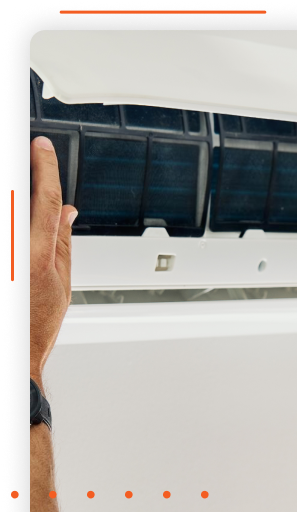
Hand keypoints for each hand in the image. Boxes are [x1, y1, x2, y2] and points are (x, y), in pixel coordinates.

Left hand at [30, 136, 75, 384]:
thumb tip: (66, 212)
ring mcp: (6, 255)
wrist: (11, 354)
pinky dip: (16, 224)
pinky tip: (22, 228)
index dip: (44, 168)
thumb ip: (64, 242)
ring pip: (11, 218)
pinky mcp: (3, 263)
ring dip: (18, 207)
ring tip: (25, 196)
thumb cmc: (36, 326)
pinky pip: (9, 235)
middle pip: (18, 203)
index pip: (44, 199)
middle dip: (26, 181)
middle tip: (27, 158)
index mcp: (38, 253)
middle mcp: (15, 250)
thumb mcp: (63, 283)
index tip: (41, 146)